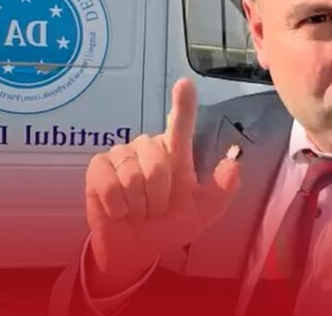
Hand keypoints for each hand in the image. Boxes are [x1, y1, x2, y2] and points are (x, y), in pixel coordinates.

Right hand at [84, 78, 241, 295]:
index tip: (185, 83)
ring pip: (132, 177)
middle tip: (155, 210)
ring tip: (137, 211)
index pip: (180, 123)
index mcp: (174, 152)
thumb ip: (221, 190)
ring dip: (138, 206)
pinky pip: (109, 184)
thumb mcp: (203, 212)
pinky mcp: (98, 168)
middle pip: (157, 164)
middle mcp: (147, 147)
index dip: (183, 103)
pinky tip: (118, 210)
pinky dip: (117, 206)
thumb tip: (234, 163)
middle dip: (158, 197)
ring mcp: (121, 155)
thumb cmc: (170, 224)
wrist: (138, 248)